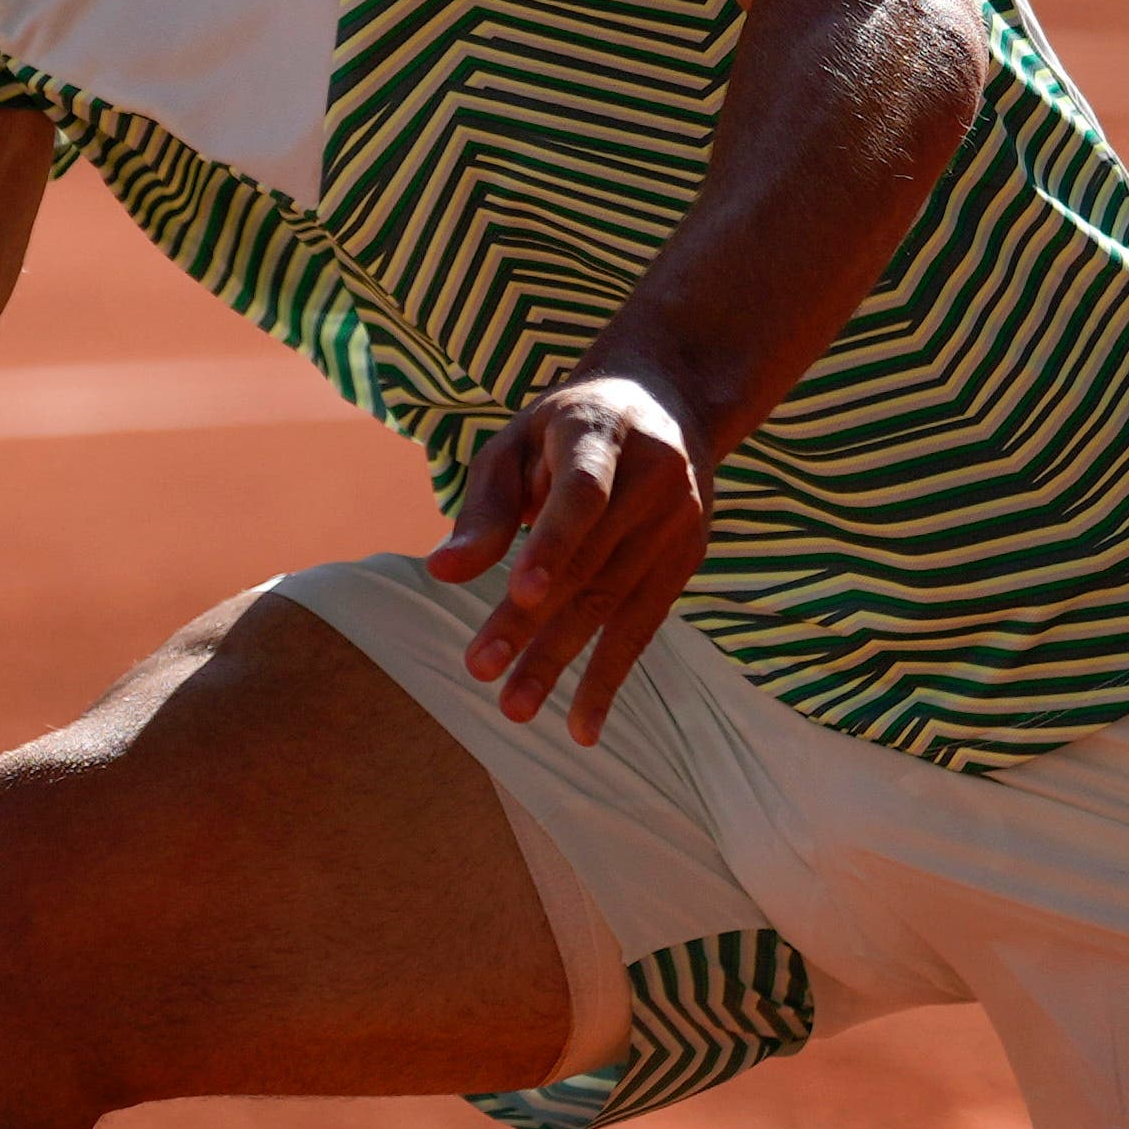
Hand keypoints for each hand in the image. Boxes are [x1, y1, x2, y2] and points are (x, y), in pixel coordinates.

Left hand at [435, 372, 704, 743]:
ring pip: (611, 601)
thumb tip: (443, 572)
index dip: (555, 541)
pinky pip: (643, 627)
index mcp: (601, 432)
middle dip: (531, 621)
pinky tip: (582, 727)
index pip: (583, 491)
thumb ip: (484, 509)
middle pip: (588, 560)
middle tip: (480, 671)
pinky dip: (609, 677)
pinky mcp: (685, 561)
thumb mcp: (517, 445)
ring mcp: (678, 522)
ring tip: (515, 708)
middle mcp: (653, 477)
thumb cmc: (566, 430)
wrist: (667, 402)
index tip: (520, 590)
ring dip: (561, 659)